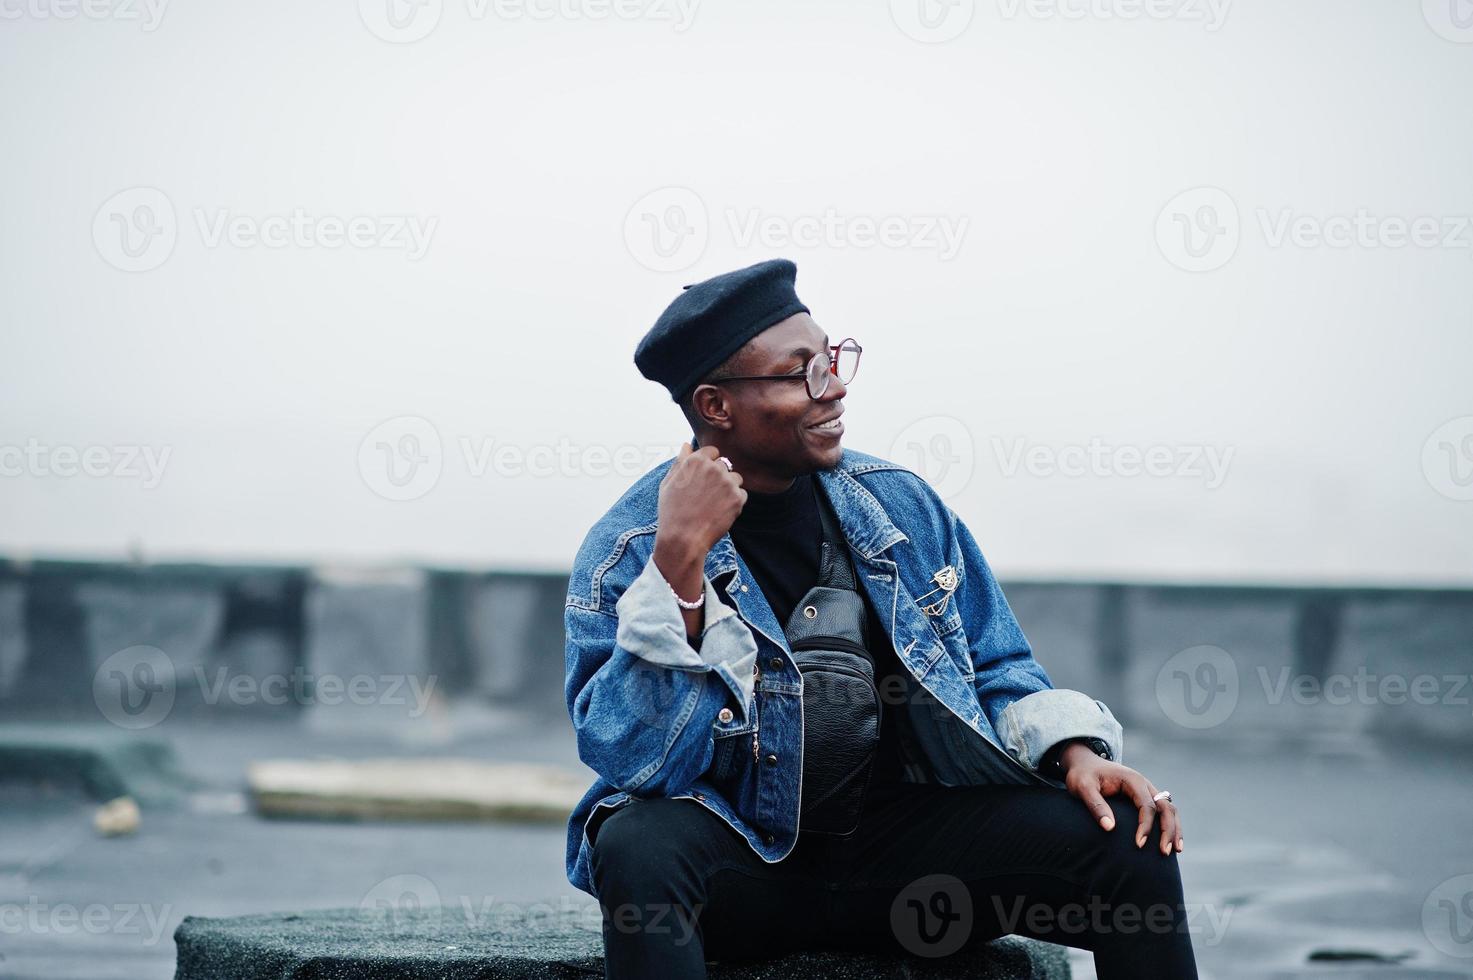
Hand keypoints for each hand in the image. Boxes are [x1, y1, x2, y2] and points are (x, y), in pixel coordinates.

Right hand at [655, 442, 745, 559]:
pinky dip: (734, 503)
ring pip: (736, 479)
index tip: (702, 480)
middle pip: (725, 465)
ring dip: (728, 488)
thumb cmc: (672, 512)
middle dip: (718, 477)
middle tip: (705, 497)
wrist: (683, 539)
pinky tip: (720, 512)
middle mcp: (714, 468)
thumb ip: (679, 462)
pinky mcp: (738, 498)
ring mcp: (727, 483)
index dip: (708, 465)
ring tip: (713, 505)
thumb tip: (687, 445)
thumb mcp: (668, 484)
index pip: (713, 451)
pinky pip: (742, 494)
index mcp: (696, 461)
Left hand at [1059, 743, 1182, 855]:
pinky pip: (1163, 811)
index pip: (1147, 805)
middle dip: (1168, 830)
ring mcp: (1147, 790)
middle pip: (1165, 807)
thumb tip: (1109, 828)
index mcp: (1132, 780)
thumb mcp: (1083, 787)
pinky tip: (1171, 841)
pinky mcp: (1145, 797)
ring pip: (1169, 809)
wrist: (1084, 763)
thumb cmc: (1082, 775)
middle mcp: (1144, 784)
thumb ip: (1096, 805)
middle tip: (1164, 852)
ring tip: (1176, 850)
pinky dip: (1171, 825)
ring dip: (1174, 829)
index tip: (1139, 845)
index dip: (1146, 826)